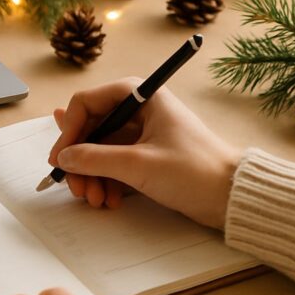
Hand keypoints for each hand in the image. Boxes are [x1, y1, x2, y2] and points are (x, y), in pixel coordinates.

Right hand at [48, 78, 240, 228]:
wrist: (233, 197)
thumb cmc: (196, 171)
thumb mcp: (139, 165)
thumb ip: (95, 159)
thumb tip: (64, 158)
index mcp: (140, 95)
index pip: (86, 103)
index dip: (68, 131)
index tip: (60, 159)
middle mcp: (139, 109)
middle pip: (90, 129)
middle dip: (80, 160)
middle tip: (76, 187)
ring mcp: (143, 132)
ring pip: (99, 149)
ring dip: (92, 175)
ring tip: (95, 199)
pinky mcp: (147, 154)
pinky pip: (114, 163)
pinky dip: (106, 180)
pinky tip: (109, 198)